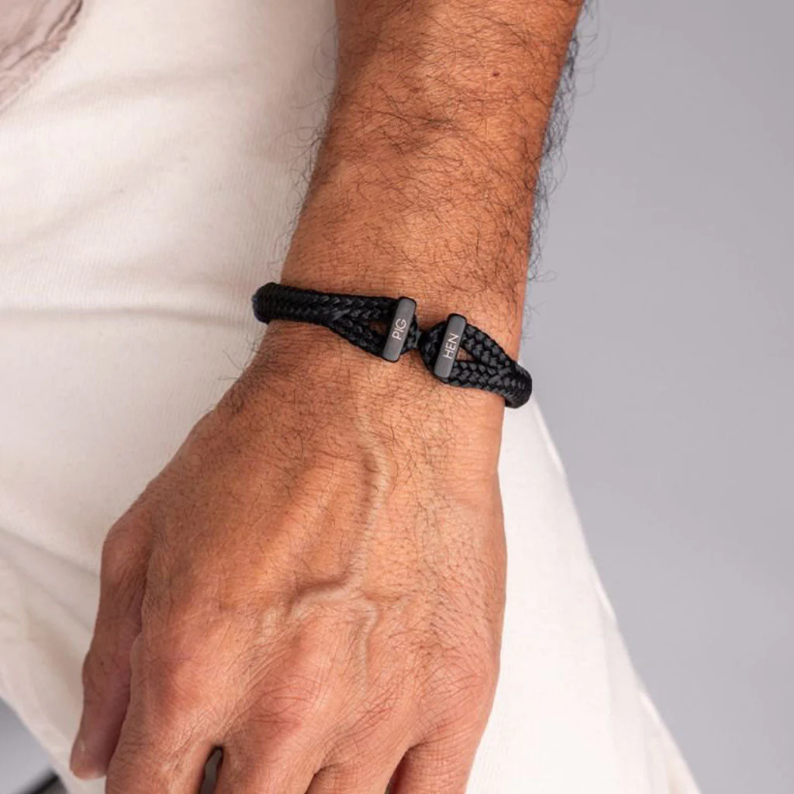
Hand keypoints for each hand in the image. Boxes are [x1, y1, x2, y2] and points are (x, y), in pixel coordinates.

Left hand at [70, 322, 507, 792]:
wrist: (383, 391)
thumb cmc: (277, 444)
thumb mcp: (148, 534)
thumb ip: (111, 661)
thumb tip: (101, 750)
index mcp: (196, 666)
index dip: (150, 793)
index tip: (168, 772)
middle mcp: (289, 705)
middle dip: (226, 789)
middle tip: (235, 749)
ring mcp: (384, 707)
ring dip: (304, 788)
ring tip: (301, 736)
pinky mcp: (458, 691)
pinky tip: (366, 770)